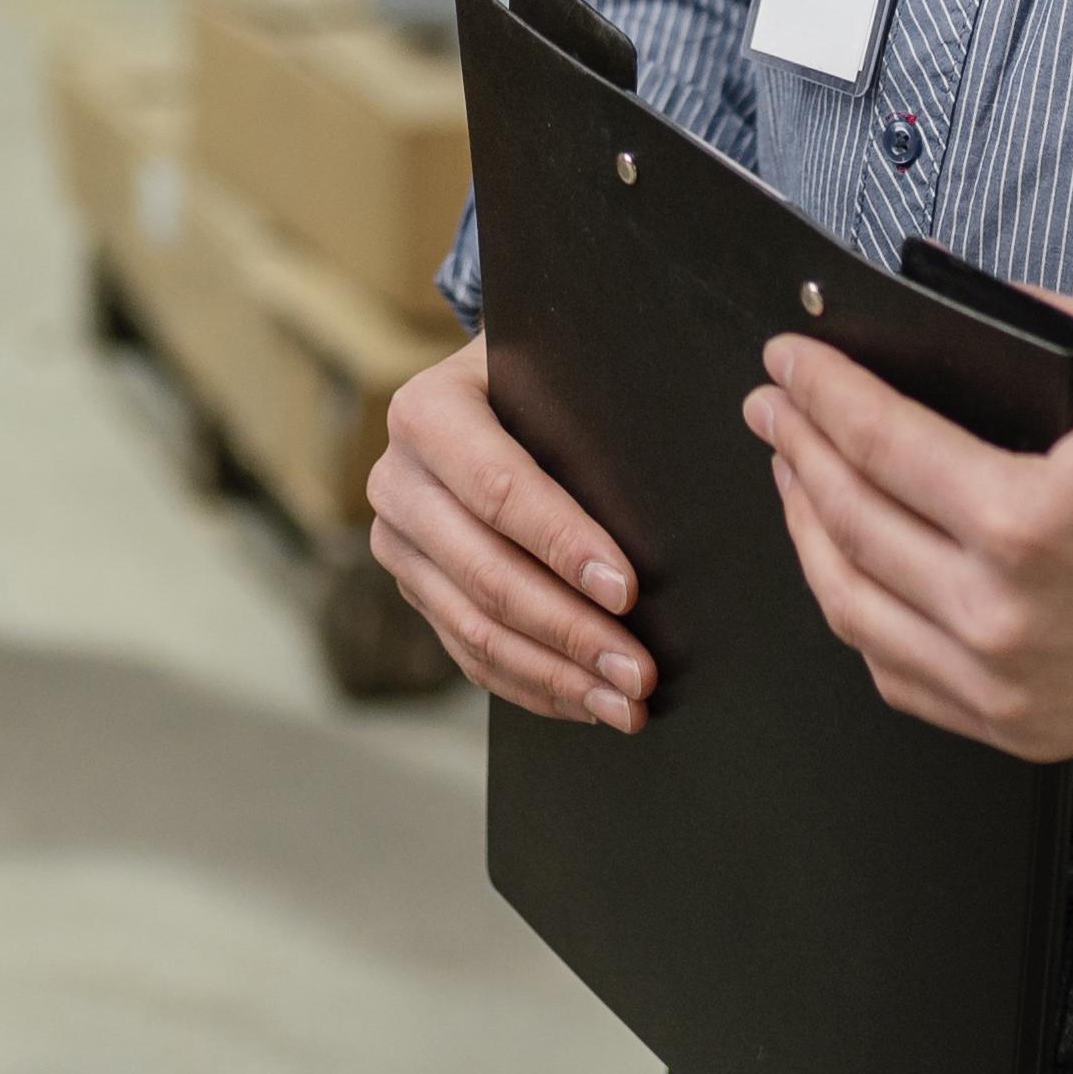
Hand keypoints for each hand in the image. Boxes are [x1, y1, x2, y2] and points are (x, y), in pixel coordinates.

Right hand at [367, 335, 656, 731]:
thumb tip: (676, 488)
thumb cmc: (540, 378)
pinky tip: (587, 702)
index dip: (564, 545)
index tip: (628, 591)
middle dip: (571, 632)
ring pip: (476, 628)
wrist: (484, 390)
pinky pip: (470, 653)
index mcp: (426, 413)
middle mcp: (396, 482)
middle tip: (640, 672)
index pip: (500, 490)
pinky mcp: (415, 588)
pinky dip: (533, 685)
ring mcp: (398, 543)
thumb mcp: (553, 370)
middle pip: (487, 574)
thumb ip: (587, 412)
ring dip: (558, 675)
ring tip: (626, 704)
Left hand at [747, 304, 1072, 763]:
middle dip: (794, 453)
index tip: (782, 361)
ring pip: (855, 612)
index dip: (817, 394)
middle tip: (770, 407)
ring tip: (795, 476)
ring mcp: (1010, 688)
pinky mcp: (1023, 727)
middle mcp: (1006, 618)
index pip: (877, 446)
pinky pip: (900, 677)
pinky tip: (849, 562)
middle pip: (848, 526)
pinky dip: (859, 617)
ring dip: (809, 534)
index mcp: (1030, 522)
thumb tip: (933, 293)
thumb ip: (1031, 314)